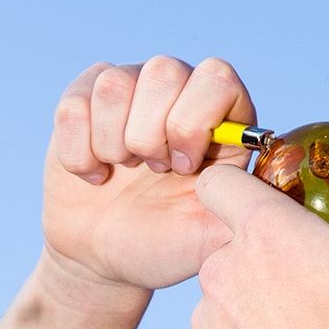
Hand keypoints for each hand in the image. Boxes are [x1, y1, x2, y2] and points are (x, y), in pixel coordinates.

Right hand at [41, 56, 256, 291]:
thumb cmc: (167, 245)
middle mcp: (177, 92)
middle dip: (152, 133)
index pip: (218, 77)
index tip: (185, 168)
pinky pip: (73, 106)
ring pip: (115, 83)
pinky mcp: (81, 102)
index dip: (196, 120)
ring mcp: (128, 91)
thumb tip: (256, 184)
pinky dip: (80, 153)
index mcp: (220, 119)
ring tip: (125, 171)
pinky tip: (94, 175)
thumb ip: (242, 209)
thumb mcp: (213, 237)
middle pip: (164, 70)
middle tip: (155, 172)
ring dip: (114, 143)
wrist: (106, 258)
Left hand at [188, 146, 328, 328]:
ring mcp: (204, 325)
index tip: (272, 204)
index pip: (221, 182)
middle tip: (317, 291)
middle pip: (231, 248)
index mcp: (266, 233)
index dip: (240, 186)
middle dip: (266, 261)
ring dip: (255, 312)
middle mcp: (221, 270)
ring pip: (224, 302)